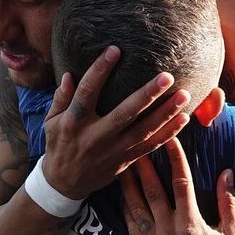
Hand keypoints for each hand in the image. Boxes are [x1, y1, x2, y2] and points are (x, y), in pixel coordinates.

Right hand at [41, 46, 190, 199]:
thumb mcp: (51, 122)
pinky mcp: (125, 161)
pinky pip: (150, 147)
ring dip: (165, 114)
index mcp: (74, 123)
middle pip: (124, 114)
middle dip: (147, 95)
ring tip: (184, 95)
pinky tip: (184, 119)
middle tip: (167, 77)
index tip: (114, 50)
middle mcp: (95, 137)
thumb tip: (69, 74)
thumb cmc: (58, 146)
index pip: (87, 93)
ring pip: (143, 131)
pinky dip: (169, 134)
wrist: (64, 184)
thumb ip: (61, 98)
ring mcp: (113, 151)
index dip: (99, 71)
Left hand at [121, 138, 234, 234]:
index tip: (170, 139)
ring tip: (121, 163)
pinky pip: (132, 228)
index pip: (181, 184)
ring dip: (128, 184)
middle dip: (143, 166)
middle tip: (135, 143)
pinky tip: (122, 193)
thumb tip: (226, 172)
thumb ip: (227, 201)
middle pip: (152, 192)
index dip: (174, 159)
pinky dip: (125, 208)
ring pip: (136, 208)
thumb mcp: (234, 233)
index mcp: (193, 228)